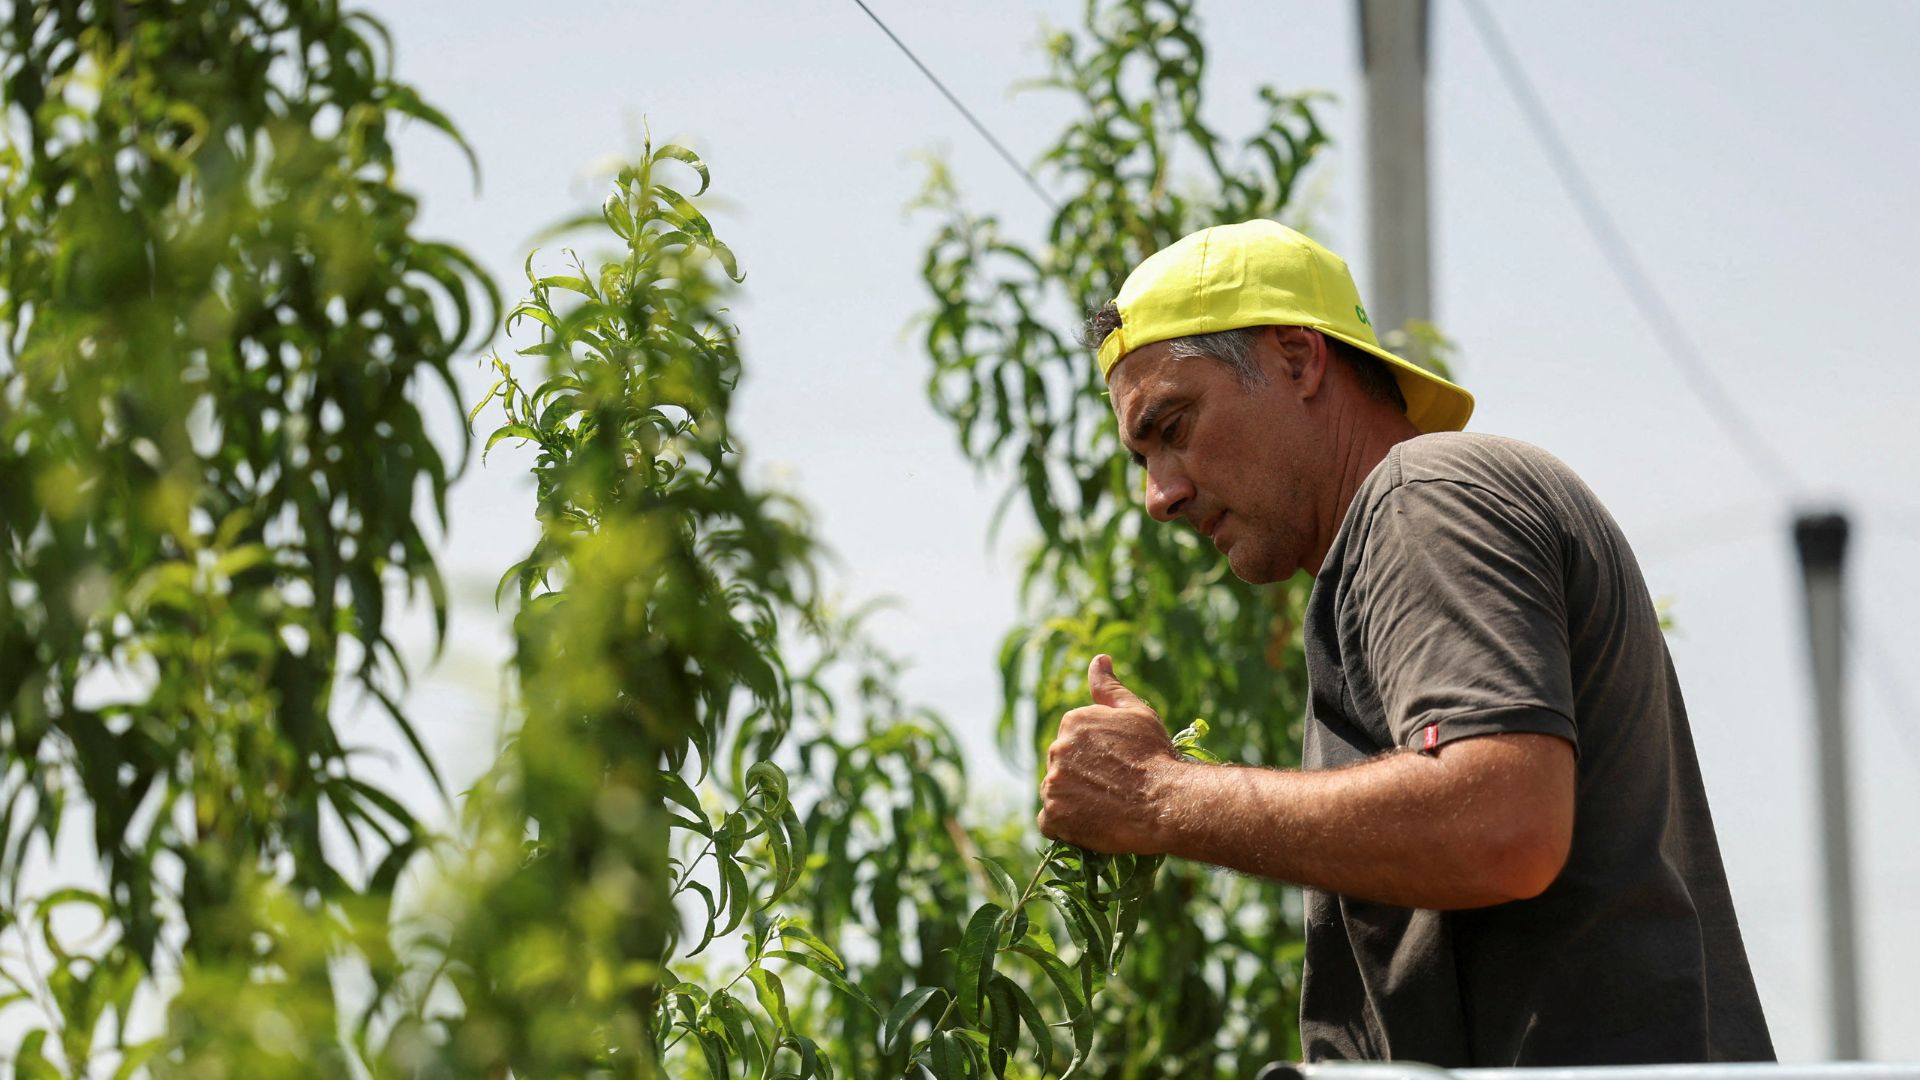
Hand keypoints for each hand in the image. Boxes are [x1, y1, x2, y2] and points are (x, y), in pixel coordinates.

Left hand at [1036, 654, 1182, 853]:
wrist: (1165, 802)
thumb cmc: (1156, 756)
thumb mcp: (1137, 713)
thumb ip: (1110, 688)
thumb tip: (1098, 660)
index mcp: (1073, 721)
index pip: (1074, 741)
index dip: (1097, 757)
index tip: (1118, 766)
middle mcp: (1056, 749)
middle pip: (1063, 766)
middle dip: (1083, 777)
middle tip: (1114, 789)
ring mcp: (1052, 783)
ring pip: (1056, 793)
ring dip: (1074, 801)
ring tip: (1105, 807)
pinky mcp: (1053, 816)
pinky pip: (1050, 822)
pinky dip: (1066, 826)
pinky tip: (1091, 823)